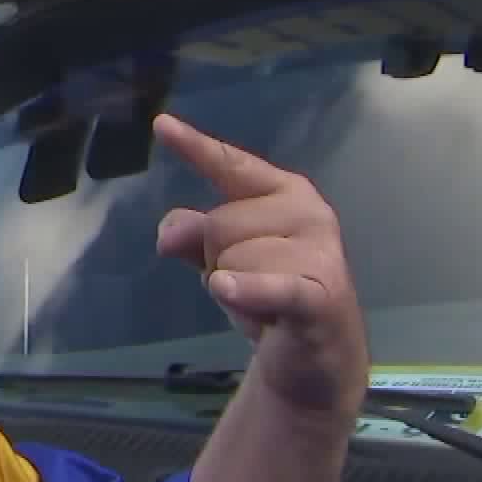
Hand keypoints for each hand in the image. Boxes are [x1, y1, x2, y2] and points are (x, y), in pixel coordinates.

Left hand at [152, 116, 368, 420]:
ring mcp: (318, 252)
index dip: (196, 146)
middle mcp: (306, 212)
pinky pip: (270, 285)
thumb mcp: (223, 259)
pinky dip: (246, 290)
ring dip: (236, 293)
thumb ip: (192, 235)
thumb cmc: (269, 294)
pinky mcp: (320, 295)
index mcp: (283, 192)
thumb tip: (168, 233)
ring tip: (266, 306)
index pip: (230, 166)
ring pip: (231, 262)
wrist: (318, 358)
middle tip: (251, 285)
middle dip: (218, 262)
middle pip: (218, 224)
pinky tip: (226, 287)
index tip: (161, 124)